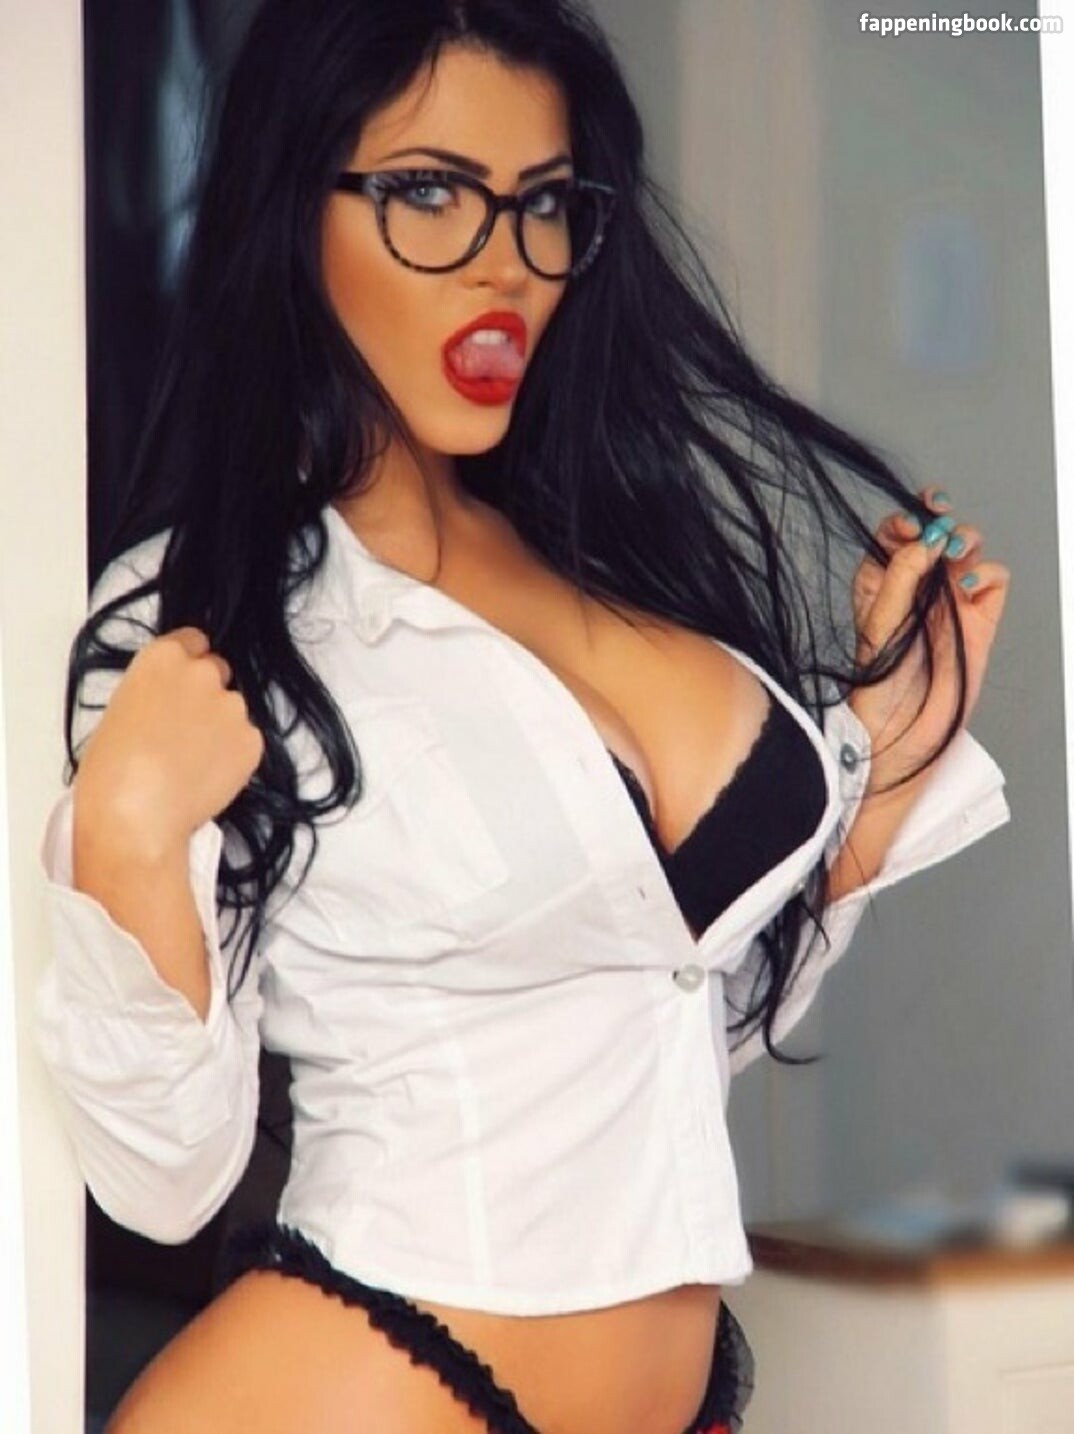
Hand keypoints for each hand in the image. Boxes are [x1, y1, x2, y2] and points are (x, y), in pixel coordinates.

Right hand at [74, 627, 265, 860]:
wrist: (135, 814)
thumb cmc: (110, 769)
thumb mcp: (120, 710)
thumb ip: (154, 693)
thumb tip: (169, 706)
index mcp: (163, 659)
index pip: (192, 641)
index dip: (188, 662)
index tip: (182, 684)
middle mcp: (203, 673)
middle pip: (216, 672)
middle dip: (206, 694)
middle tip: (186, 730)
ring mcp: (232, 706)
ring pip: (232, 711)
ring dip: (221, 728)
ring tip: (192, 763)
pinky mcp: (253, 740)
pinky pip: (246, 742)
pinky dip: (233, 756)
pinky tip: (207, 777)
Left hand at [847, 485, 1009, 794]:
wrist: (899, 731)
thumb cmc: (877, 683)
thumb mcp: (880, 622)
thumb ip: (902, 576)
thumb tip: (928, 540)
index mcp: (882, 581)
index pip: (895, 533)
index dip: (903, 520)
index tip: (908, 526)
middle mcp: (917, 586)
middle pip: (935, 531)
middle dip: (938, 514)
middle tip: (938, 513)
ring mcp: (950, 601)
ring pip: (968, 548)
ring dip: (965, 538)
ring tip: (953, 552)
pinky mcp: (979, 619)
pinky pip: (993, 580)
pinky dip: (986, 573)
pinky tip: (965, 586)